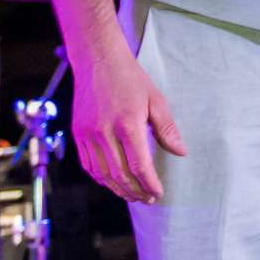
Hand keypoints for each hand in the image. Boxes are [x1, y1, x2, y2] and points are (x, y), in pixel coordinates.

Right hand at [70, 46, 186, 203]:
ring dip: (117, 189)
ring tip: (132, 195)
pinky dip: (100, 178)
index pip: (139, 165)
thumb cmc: (130, 78)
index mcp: (127, 123)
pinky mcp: (78, 133)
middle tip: (147, 199)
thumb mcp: (156, 99)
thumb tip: (181, 152)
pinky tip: (112, 182)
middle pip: (120, 174)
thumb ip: (167, 128)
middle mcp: (104, 132)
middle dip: (135, 191)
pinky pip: (87, 164)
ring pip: (101, 173)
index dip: (149, 183)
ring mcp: (88, 134)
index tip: (158, 193)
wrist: (97, 60)